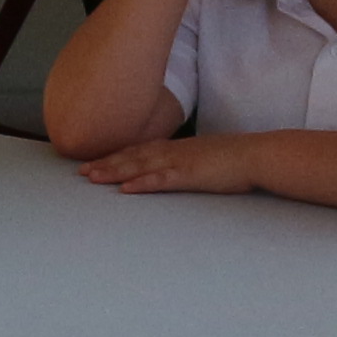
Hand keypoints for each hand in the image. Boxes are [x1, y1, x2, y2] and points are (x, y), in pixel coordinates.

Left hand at [77, 131, 258, 197]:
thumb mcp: (204, 157)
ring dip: (114, 171)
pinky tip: (125, 189)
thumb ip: (186, 161)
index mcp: (176, 148)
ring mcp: (179, 162)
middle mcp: (172, 151)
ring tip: (92, 178)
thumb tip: (176, 168)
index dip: (115, 156)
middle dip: (105, 163)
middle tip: (81, 172)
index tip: (95, 161)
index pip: (139, 151)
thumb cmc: (234, 159)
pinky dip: (141, 183)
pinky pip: (161, 179)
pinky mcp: (189, 175)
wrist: (256, 155)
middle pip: (132, 156)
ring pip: (139, 166)